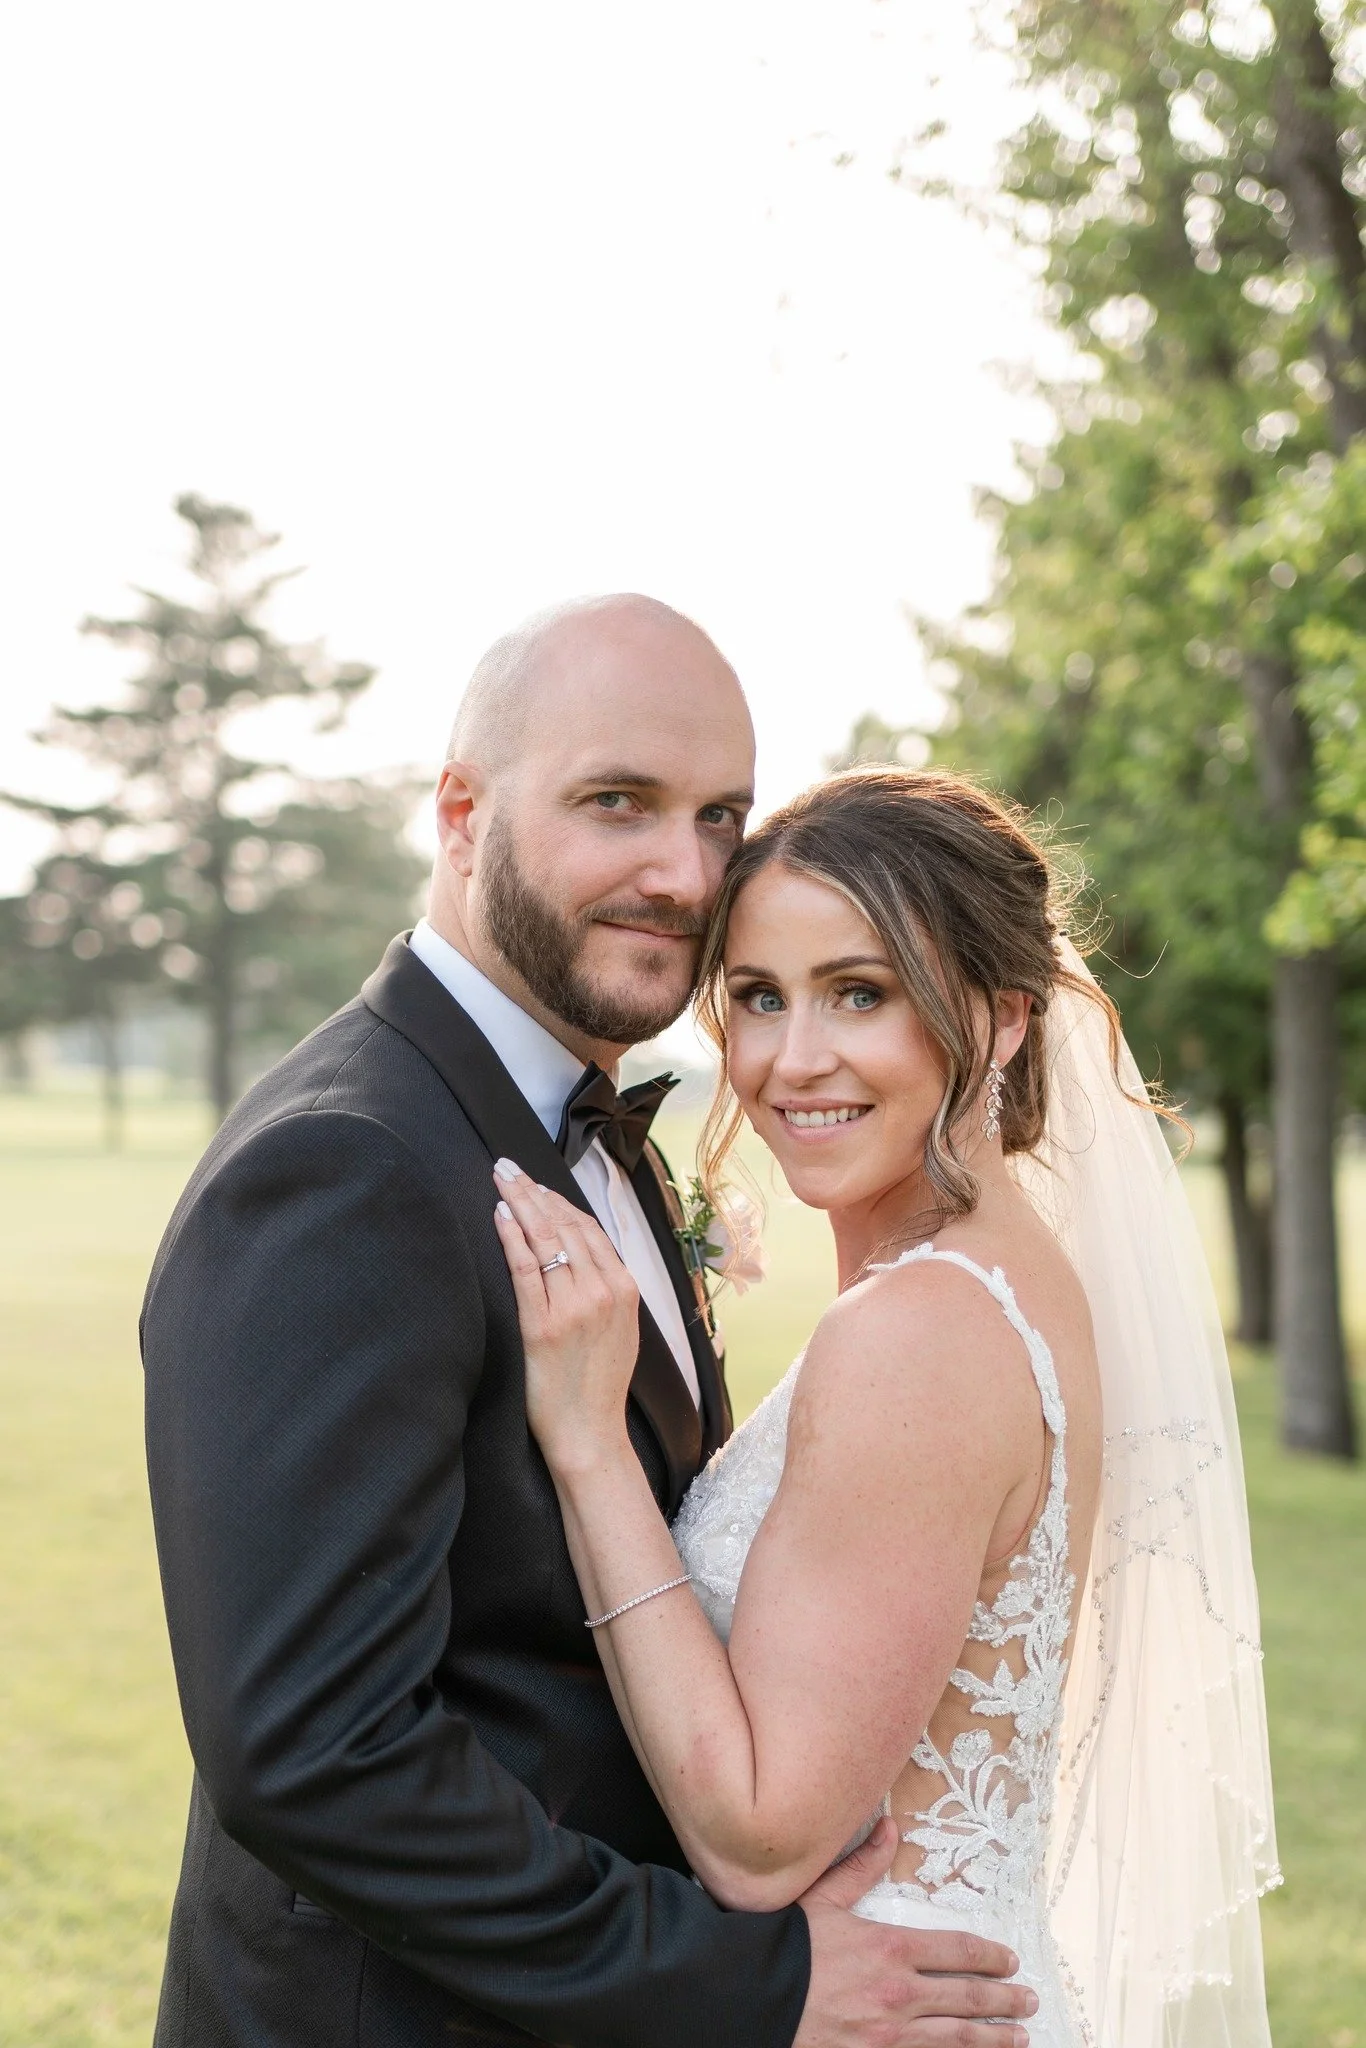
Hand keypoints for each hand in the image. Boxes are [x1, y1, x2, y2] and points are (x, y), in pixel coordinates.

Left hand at [492, 1163, 639, 1470]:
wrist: (590, 1434)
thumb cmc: (599, 1384)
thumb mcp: (622, 1328)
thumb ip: (608, 1289)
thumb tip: (581, 1253)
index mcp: (625, 1289)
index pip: (590, 1230)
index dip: (560, 1202)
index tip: (538, 1184)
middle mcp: (603, 1291)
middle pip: (565, 1225)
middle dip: (534, 1191)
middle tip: (508, 1166)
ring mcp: (572, 1307)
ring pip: (545, 1239)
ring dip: (520, 1202)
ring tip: (501, 1179)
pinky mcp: (541, 1325)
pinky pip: (524, 1268)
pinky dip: (511, 1236)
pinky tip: (499, 1215)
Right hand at [794, 1820, 1035, 2047]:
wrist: (748, 2001)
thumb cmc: (783, 1949)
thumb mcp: (821, 1900)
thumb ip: (861, 1868)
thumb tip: (889, 1827)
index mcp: (889, 1948)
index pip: (958, 1950)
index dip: (990, 1955)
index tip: (1009, 1960)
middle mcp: (899, 1994)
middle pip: (968, 1998)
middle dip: (1005, 2000)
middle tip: (1029, 2001)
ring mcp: (889, 2036)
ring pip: (957, 2038)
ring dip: (993, 2038)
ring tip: (1018, 2038)